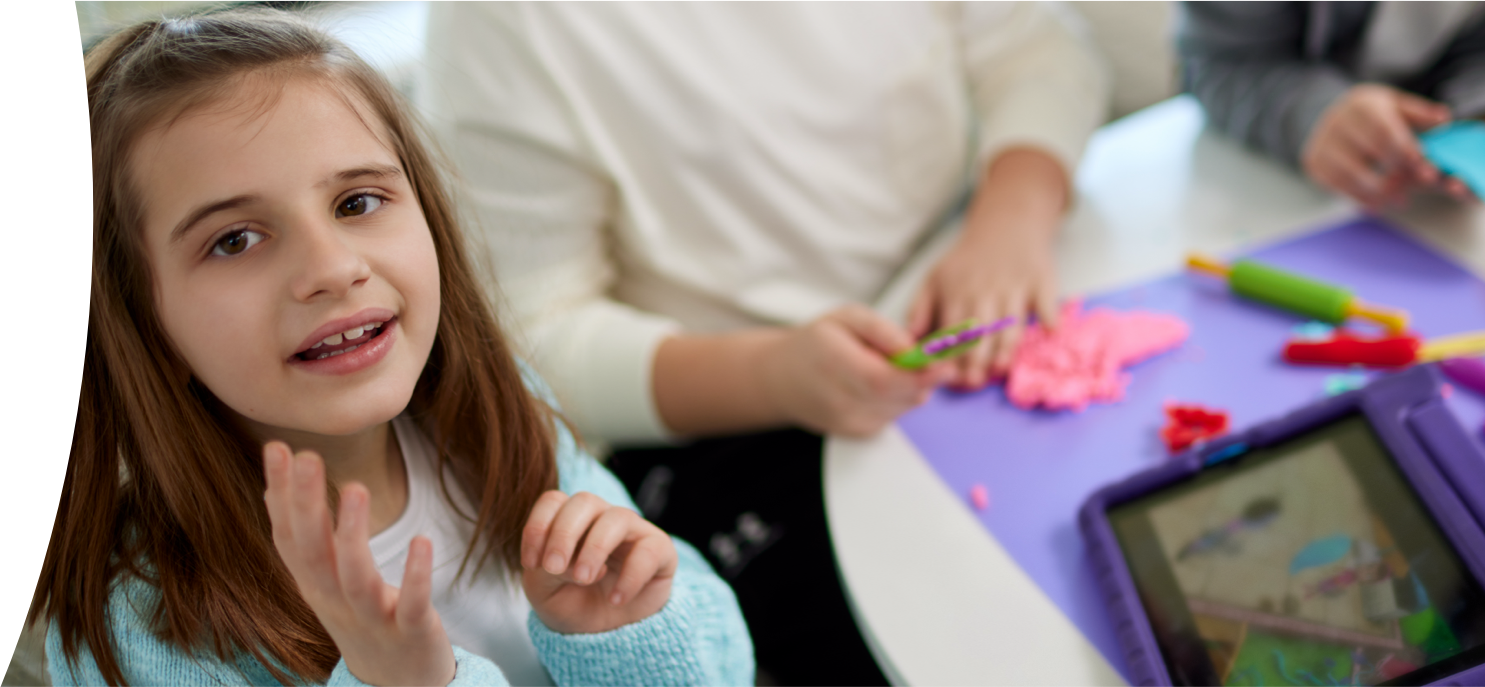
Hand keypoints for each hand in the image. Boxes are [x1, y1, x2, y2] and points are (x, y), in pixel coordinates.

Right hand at [263, 442, 454, 686]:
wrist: (397, 685)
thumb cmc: (360, 618)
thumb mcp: (324, 580)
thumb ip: (303, 537)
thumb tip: (274, 485)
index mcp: (314, 585)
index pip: (289, 537)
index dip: (281, 495)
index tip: (276, 447)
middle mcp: (335, 601)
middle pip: (313, 553)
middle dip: (308, 505)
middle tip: (308, 456)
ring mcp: (372, 619)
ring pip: (356, 577)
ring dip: (354, 534)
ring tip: (358, 488)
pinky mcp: (412, 632)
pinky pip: (412, 604)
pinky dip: (415, 576)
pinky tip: (422, 542)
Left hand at [521, 491, 676, 633]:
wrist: (605, 634)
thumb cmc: (572, 602)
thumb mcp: (544, 591)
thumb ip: (546, 570)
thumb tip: (572, 563)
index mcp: (570, 520)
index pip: (553, 501)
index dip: (538, 526)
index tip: (531, 563)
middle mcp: (601, 518)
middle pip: (584, 501)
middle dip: (564, 534)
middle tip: (553, 567)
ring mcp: (632, 531)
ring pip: (617, 517)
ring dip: (595, 548)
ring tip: (584, 580)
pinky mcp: (659, 550)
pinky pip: (648, 550)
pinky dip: (630, 576)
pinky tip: (616, 599)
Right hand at [760, 304, 952, 437]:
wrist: (784, 379)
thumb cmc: (816, 344)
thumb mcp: (846, 318)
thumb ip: (881, 329)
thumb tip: (913, 347)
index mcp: (833, 364)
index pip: (883, 378)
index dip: (919, 375)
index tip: (945, 365)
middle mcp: (839, 400)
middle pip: (899, 396)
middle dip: (924, 378)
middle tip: (930, 358)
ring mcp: (849, 422)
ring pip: (903, 407)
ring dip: (911, 387)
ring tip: (887, 366)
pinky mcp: (858, 433)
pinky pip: (895, 415)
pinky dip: (899, 398)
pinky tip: (879, 384)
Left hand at [908, 148, 1063, 388]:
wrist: (1006, 225)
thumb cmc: (968, 261)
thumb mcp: (936, 277)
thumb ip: (920, 309)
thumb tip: (909, 339)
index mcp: (957, 292)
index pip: (952, 331)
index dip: (951, 356)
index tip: (950, 378)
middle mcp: (985, 291)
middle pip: (979, 333)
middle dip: (974, 360)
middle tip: (973, 383)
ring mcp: (1014, 287)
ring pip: (1009, 324)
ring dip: (1004, 349)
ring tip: (998, 370)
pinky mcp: (1040, 282)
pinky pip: (1046, 302)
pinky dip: (1049, 316)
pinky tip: (1049, 331)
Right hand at [1301, 84, 1468, 209]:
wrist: (1332, 118)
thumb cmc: (1373, 115)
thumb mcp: (1396, 106)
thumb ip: (1420, 114)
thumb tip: (1442, 119)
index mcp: (1361, 105)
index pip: (1385, 131)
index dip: (1406, 153)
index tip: (1425, 171)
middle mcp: (1336, 121)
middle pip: (1367, 153)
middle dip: (1394, 174)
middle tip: (1413, 189)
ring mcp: (1321, 143)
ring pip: (1349, 175)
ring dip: (1376, 192)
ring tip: (1399, 200)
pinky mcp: (1313, 162)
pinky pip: (1336, 186)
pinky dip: (1358, 198)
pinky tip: (1377, 205)